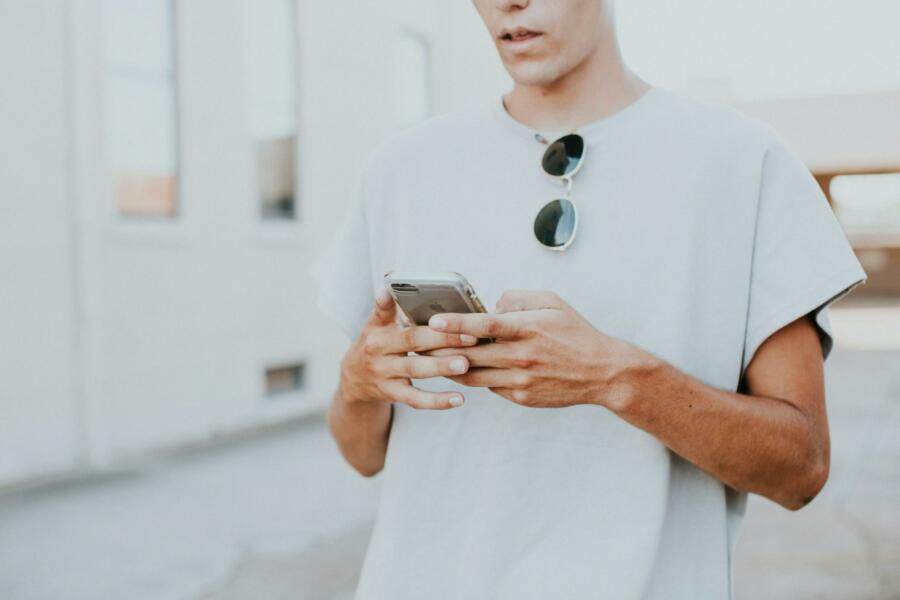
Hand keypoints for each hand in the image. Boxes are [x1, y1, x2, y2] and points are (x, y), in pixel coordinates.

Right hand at [340, 287, 479, 409]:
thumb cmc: (378, 343)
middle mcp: (378, 349)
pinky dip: (437, 401)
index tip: (388, 292)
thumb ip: (390, 308)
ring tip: (464, 363)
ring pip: (414, 369)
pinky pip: (416, 399)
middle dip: (441, 337)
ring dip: (440, 367)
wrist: (354, 380)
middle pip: (411, 340)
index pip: (382, 312)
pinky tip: (459, 398)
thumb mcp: (377, 324)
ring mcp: (384, 373)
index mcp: (378, 327)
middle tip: (469, 335)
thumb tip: (400, 282)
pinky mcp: (391, 394)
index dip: (385, 303)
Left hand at [420, 290, 649, 409]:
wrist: (602, 372)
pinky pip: (489, 386)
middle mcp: (521, 355)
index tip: (433, 320)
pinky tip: (461, 369)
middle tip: (416, 342)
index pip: (484, 325)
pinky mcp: (520, 396)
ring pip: (473, 374)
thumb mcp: (552, 303)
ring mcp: (520, 379)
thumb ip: (519, 298)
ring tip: (428, 358)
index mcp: (527, 328)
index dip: (456, 323)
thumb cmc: (576, 333)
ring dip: (449, 366)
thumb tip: (492, 305)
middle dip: (440, 348)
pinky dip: (475, 377)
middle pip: (470, 353)